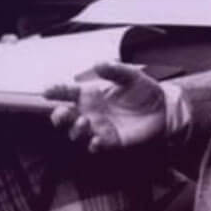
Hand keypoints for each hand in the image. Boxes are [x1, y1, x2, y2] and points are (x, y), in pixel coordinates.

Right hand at [47, 62, 165, 150]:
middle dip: (59, 116)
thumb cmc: (143, 91)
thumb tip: (99, 64)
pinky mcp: (112, 141)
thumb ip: (114, 70)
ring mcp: (99, 127)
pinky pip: (97, 146)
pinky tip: (96, 140)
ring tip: (84, 121)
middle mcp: (90, 112)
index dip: (54, 91)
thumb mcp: (130, 76)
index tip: (47, 91)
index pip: (66, 93)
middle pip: (65, 117)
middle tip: (62, 112)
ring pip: (77, 133)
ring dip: (76, 129)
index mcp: (89, 95)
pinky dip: (94, 145)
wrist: (163, 109)